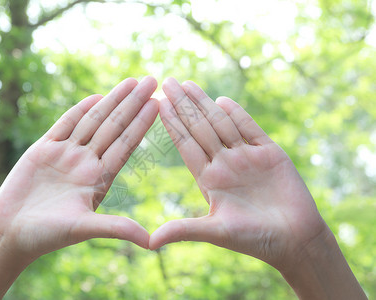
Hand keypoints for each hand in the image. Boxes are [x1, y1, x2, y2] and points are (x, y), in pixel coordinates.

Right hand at [0, 76, 157, 259]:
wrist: (10, 233)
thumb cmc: (47, 235)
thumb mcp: (84, 229)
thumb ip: (116, 228)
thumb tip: (151, 242)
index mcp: (99, 178)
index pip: (125, 144)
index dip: (141, 124)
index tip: (157, 103)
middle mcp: (86, 162)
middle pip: (114, 126)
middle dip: (132, 103)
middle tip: (151, 79)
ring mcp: (66, 154)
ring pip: (93, 121)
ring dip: (111, 100)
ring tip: (131, 82)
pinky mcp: (43, 150)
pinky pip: (64, 125)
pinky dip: (79, 110)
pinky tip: (97, 97)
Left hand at [149, 78, 326, 269]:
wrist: (295, 240)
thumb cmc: (254, 239)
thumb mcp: (215, 232)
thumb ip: (183, 230)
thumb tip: (149, 243)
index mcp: (208, 180)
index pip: (186, 145)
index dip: (172, 124)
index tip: (157, 104)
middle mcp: (224, 164)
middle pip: (200, 128)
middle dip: (183, 105)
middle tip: (166, 82)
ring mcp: (246, 157)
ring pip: (221, 124)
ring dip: (205, 103)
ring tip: (187, 84)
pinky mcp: (269, 153)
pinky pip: (250, 129)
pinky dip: (237, 114)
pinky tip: (221, 100)